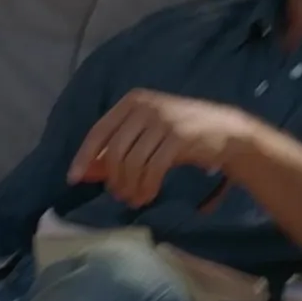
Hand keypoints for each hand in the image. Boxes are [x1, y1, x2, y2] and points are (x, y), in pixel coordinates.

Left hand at [67, 90, 258, 206]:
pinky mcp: (178, 137)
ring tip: (133, 199)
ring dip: (130, 186)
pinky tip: (147, 195)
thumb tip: (88, 170)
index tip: (74, 179)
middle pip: (114, 150)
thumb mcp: (148, 133)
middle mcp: (145, 106)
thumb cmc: (182, 134)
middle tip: (118, 195)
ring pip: (132, 162)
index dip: (84, 157)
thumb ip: (120, 146)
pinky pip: (152, 169)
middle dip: (113, 178)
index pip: (99, 131)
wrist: (227, 131)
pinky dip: (146, 187)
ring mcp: (163, 120)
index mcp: (132, 101)